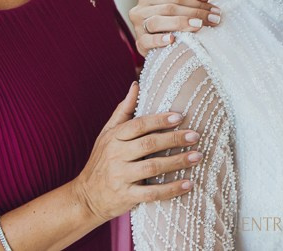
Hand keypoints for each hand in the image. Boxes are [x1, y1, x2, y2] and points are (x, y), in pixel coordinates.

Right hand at [72, 82, 201, 220]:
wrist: (86, 197)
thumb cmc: (101, 160)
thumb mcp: (107, 133)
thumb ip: (123, 110)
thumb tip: (136, 84)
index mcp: (114, 138)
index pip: (138, 125)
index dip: (159, 120)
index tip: (180, 116)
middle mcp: (116, 155)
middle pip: (148, 144)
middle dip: (174, 139)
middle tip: (195, 136)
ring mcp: (120, 177)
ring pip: (152, 167)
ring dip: (177, 162)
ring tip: (197, 156)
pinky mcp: (126, 197)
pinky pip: (151, 193)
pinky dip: (171, 189)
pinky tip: (188, 184)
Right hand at [129, 0, 220, 55]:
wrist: (161, 46)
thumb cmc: (173, 20)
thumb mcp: (183, 5)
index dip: (196, 2)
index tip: (215, 11)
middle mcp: (139, 10)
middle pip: (168, 9)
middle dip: (194, 13)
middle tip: (213, 20)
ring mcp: (137, 28)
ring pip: (156, 22)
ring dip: (180, 23)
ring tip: (198, 26)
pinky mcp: (139, 44)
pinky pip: (147, 41)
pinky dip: (159, 39)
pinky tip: (172, 40)